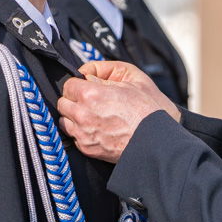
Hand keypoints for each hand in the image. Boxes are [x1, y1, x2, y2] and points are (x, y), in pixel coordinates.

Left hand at [57, 61, 178, 162]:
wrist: (159, 140)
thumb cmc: (150, 107)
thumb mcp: (132, 78)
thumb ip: (104, 71)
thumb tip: (85, 74)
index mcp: (91, 94)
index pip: (68, 85)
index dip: (80, 84)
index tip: (90, 87)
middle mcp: (82, 115)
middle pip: (63, 103)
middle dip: (75, 99)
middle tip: (93, 101)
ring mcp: (83, 134)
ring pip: (65, 121)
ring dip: (75, 116)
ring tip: (94, 115)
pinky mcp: (87, 149)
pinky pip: (74, 136)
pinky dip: (81, 132)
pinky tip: (98, 128)